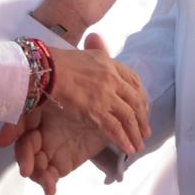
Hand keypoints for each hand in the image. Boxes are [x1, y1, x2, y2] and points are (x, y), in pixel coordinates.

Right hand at [0, 33, 147, 189]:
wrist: (47, 69)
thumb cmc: (60, 62)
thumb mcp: (86, 53)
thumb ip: (96, 52)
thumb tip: (98, 45)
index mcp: (110, 64)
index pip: (133, 80)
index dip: (141, 96)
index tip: (144, 107)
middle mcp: (112, 78)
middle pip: (135, 100)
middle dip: (142, 118)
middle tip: (146, 131)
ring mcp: (106, 94)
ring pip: (128, 116)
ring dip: (136, 132)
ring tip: (139, 145)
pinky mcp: (96, 110)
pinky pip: (115, 128)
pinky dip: (123, 139)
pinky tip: (128, 148)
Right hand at [1, 103, 107, 194]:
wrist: (114, 116)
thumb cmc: (91, 101)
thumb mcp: (76, 98)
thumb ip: (57, 101)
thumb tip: (30, 103)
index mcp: (38, 112)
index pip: (19, 122)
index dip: (9, 131)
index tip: (2, 141)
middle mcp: (39, 132)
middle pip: (24, 147)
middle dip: (24, 158)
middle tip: (26, 169)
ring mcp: (48, 150)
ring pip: (34, 164)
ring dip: (37, 174)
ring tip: (47, 182)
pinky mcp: (59, 164)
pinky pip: (49, 175)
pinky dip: (47, 182)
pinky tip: (50, 189)